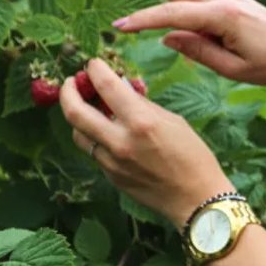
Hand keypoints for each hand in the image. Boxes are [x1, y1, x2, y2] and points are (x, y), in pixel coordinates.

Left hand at [60, 58, 233, 225]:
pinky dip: (96, 138)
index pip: (107, 86)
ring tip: (88, 110)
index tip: (94, 64)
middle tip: (71, 83)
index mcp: (141, 122)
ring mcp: (112, 162)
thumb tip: (123, 89)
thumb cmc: (195, 158)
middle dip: (68, 92)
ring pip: (79, 134)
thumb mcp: (175, 122)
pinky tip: (108, 134)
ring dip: (79, 118)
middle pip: (75, 112)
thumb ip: (144, 105)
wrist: (197, 200)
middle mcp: (121, 141)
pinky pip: (95, 152)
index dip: (96, 69)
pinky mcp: (111, 176)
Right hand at [114, 0, 265, 88]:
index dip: (142, 19)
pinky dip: (178, 0)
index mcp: (223, 16)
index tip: (118, 25)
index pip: (172, 14)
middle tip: (117, 3)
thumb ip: (198, 51)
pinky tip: (167, 13)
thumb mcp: (233, 68)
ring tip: (134, 5)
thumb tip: (167, 37)